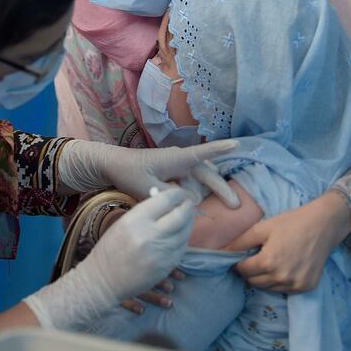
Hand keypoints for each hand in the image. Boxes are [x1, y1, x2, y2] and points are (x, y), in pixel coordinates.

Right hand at [23, 189, 194, 328]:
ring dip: (188, 221)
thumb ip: (145, 212)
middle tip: (188, 202)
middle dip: (187, 206)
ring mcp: (160, 253)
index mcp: (135, 220)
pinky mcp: (166, 267)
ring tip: (187, 216)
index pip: (165, 200)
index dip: (177, 194)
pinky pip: (182, 248)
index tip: (180, 193)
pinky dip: (184, 237)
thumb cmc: (110, 249)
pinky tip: (181, 233)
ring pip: (185, 232)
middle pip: (180, 215)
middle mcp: (149, 235)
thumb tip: (167, 199)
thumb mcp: (123, 223)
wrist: (104, 280)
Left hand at [58, 139, 240, 207]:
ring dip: (206, 193)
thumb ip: (170, 195)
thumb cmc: (129, 173)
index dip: (221, 150)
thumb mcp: (148, 187)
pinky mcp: (173, 172)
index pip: (202, 153)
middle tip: (235, 206)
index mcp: (175, 159)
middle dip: (221, 189)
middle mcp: (180, 160)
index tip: (238, 145)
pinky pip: (189, 184)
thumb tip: (192, 201)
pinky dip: (194, 193)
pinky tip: (194, 206)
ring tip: (219, 206)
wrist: (112, 165)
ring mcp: (177, 166)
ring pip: (198, 181)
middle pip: (206, 174)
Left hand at [225, 191, 350, 292]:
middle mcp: (281, 278)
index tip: (239, 257)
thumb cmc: (291, 223)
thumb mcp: (263, 227)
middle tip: (255, 258)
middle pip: (253, 282)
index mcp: (268, 262)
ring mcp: (295, 285)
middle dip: (249, 271)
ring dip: (263, 278)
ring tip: (270, 261)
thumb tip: (222, 252)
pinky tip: (284, 267)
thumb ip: (241, 242)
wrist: (323, 225)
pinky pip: (284, 290)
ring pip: (268, 288)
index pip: (242, 271)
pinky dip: (279, 282)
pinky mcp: (306, 287)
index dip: (238, 263)